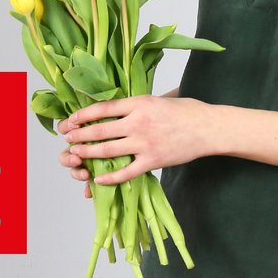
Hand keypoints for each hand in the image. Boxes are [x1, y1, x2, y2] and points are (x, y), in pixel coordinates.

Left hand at [57, 95, 212, 185]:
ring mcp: (145, 143)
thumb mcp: (160, 99)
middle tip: (67, 138)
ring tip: (75, 155)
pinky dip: (110, 177)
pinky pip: (126, 171)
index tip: (71, 119)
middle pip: (100, 130)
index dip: (83, 115)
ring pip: (108, 150)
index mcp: (139, 103)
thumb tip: (120, 106)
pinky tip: (99, 178)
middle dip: (79, 135)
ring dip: (88, 153)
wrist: (210, 128)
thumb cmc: (188, 111)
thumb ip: (139, 104)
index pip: (103, 108)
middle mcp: (138, 122)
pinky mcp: (153, 161)